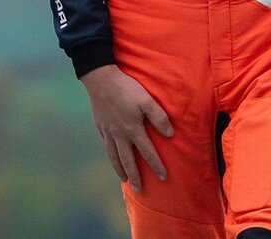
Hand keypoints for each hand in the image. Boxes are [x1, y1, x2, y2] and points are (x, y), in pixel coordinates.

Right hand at [80, 64, 173, 191]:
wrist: (100, 79)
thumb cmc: (126, 89)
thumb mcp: (147, 100)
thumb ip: (159, 117)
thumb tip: (170, 134)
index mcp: (133, 129)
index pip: (147, 152)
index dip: (156, 165)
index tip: (163, 177)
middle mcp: (119, 135)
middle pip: (128, 160)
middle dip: (135, 176)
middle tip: (139, 189)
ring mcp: (108, 132)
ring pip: (114, 156)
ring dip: (120, 169)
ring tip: (124, 179)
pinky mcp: (100, 126)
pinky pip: (106, 146)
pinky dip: (111, 155)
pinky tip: (113, 157)